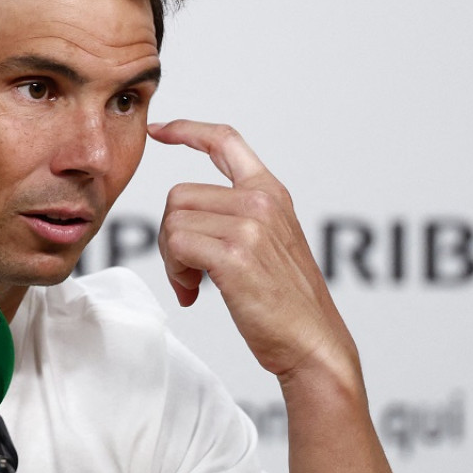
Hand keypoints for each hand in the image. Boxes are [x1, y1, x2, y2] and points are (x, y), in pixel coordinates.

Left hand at [148, 120, 359, 386]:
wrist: (313, 343)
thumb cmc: (288, 304)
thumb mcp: (271, 243)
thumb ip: (237, 218)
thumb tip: (182, 218)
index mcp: (271, 192)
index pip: (225, 141)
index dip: (187, 130)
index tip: (159, 129)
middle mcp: (261, 200)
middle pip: (179, 195)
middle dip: (171, 236)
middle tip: (187, 273)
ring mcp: (250, 225)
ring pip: (173, 221)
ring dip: (172, 258)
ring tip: (194, 284)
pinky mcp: (235, 254)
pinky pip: (177, 246)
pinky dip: (175, 271)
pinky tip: (194, 293)